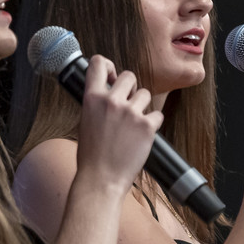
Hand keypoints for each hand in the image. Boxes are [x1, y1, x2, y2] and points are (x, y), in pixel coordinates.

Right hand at [75, 56, 162, 190]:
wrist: (101, 179)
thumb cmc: (92, 155)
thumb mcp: (86, 122)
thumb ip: (98, 103)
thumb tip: (110, 92)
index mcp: (92, 98)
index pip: (99, 63)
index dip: (108, 66)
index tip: (111, 75)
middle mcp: (111, 101)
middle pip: (129, 76)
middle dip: (131, 88)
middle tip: (127, 105)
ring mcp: (130, 112)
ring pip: (145, 94)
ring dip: (142, 107)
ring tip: (132, 125)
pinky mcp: (146, 125)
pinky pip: (157, 115)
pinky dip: (152, 124)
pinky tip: (141, 136)